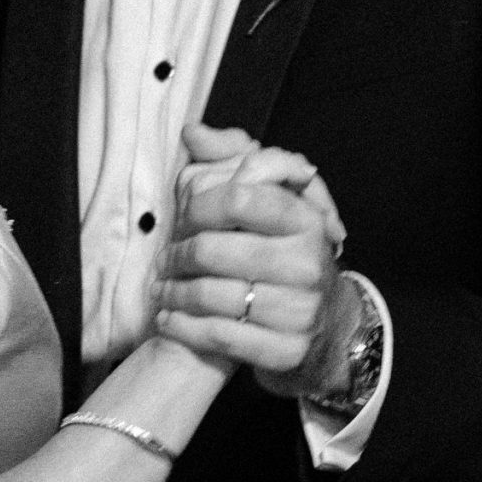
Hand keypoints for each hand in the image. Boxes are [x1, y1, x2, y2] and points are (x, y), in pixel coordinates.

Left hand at [154, 122, 360, 396]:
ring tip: (160, 289)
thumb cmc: (282, 251)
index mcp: (305, 219)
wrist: (321, 323)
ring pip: (211, 296)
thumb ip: (231, 157)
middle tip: (163, 261)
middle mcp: (308, 263)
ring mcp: (300, 310)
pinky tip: (168, 318)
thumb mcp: (269, 198)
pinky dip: (183, 328)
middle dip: (177, 256)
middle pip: (214, 251)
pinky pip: (219, 335)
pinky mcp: (287, 349)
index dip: (199, 206)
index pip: (239, 198)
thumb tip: (193, 132)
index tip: (184, 215)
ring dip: (173, 293)